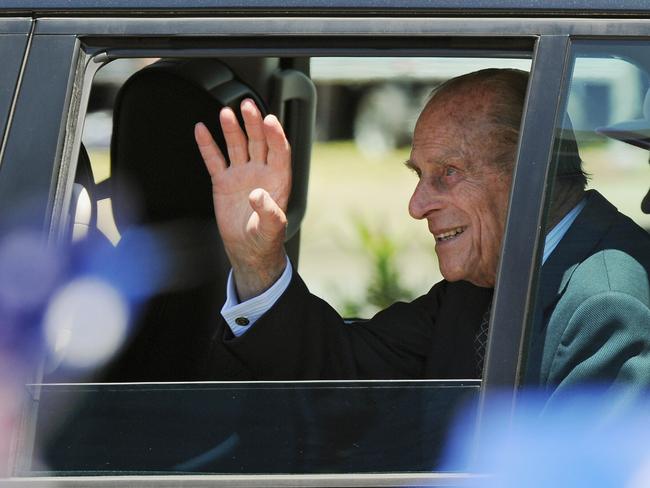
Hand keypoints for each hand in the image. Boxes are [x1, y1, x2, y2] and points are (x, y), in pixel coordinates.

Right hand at [195, 99, 290, 299]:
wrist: (248, 249)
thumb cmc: (265, 239)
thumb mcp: (272, 229)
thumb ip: (269, 212)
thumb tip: (259, 195)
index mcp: (277, 180)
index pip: (278, 151)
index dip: (275, 135)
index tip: (269, 120)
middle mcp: (260, 172)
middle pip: (258, 142)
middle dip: (253, 123)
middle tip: (248, 106)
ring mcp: (241, 174)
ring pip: (237, 145)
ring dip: (232, 129)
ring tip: (226, 112)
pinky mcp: (223, 181)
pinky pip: (214, 159)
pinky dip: (207, 145)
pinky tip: (201, 129)